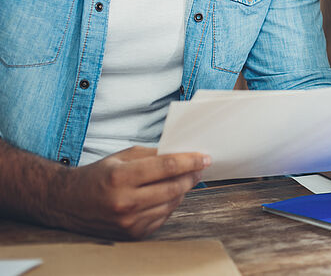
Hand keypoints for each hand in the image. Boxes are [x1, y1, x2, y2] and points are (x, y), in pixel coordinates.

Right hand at [54, 147, 209, 239]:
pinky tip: (169, 195)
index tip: (205, 157)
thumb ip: (153, 154)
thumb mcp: (122, 157)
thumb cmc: (98, 175)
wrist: (67, 203)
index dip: (190, 161)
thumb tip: (182, 153)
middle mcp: (124, 202)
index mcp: (121, 177)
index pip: (166, 167)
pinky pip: (161, 218)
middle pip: (173, 187)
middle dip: (191, 176)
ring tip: (186, 179)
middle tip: (200, 168)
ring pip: (171, 204)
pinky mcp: (131, 234)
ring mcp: (128, 222)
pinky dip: (169, 205)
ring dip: (183, 191)